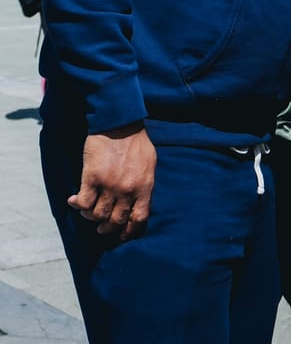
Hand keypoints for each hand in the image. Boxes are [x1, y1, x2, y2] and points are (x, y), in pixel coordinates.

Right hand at [68, 123, 156, 241]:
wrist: (119, 122)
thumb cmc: (136, 141)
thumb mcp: (149, 163)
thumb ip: (145, 185)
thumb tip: (140, 203)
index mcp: (144, 186)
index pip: (139, 219)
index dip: (130, 232)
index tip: (122, 235)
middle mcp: (127, 190)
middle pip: (116, 221)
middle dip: (108, 228)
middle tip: (102, 227)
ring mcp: (109, 185)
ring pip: (97, 215)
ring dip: (91, 217)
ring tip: (88, 212)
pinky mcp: (92, 178)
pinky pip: (82, 203)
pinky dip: (76, 206)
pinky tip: (73, 201)